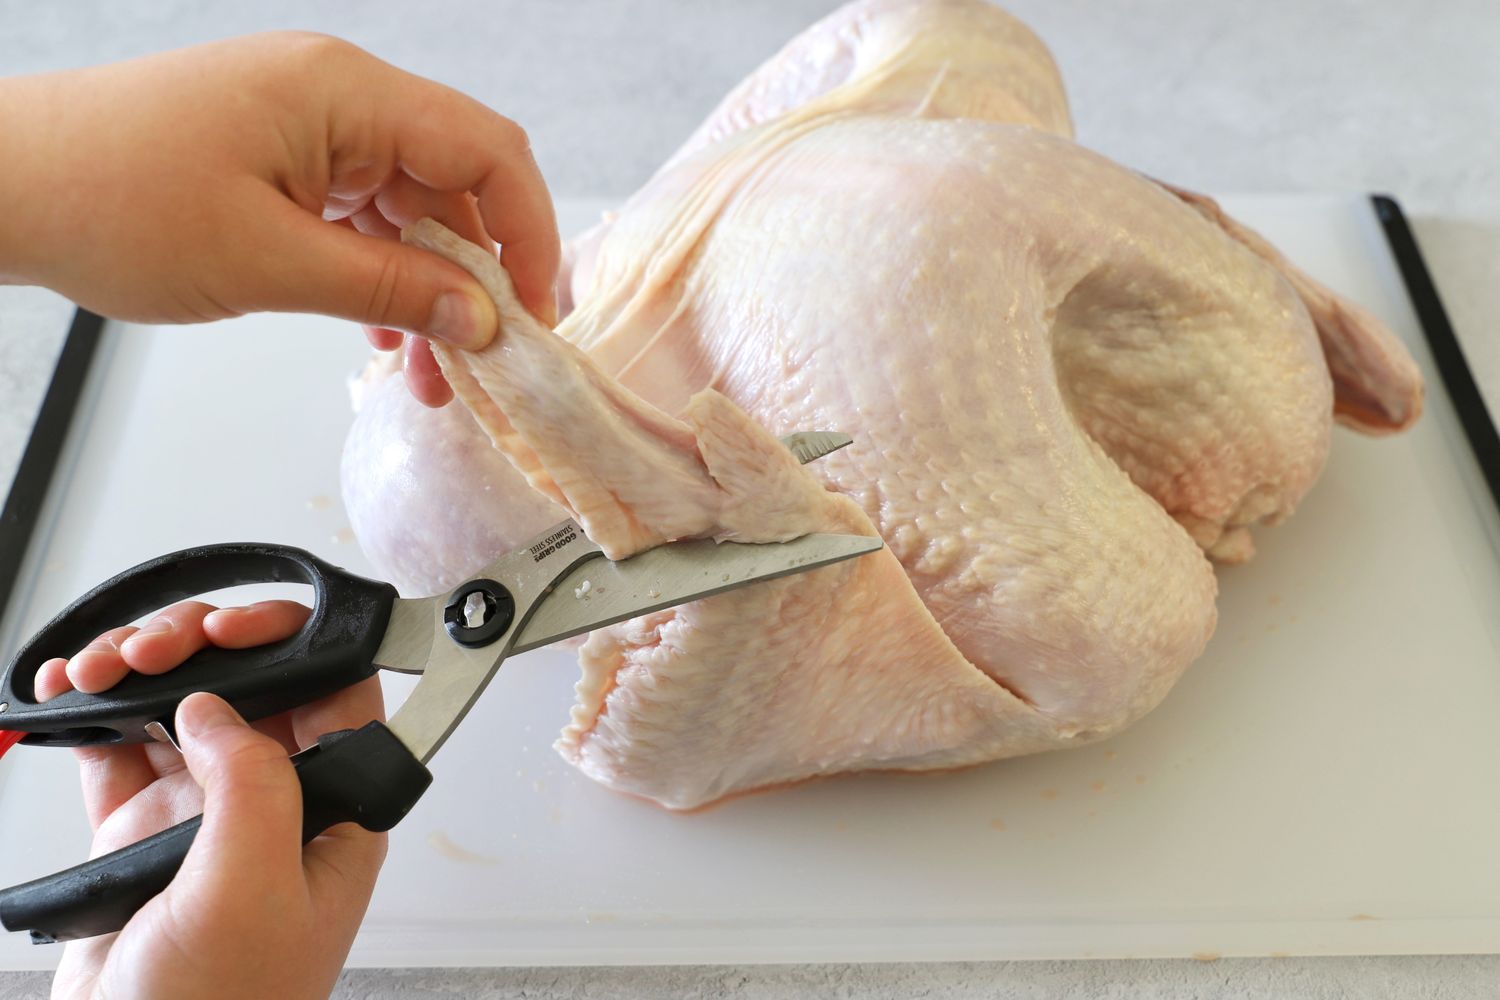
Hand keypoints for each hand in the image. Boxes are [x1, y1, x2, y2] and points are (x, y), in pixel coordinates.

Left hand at [0, 32, 559, 406]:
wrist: (6, 185)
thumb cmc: (113, 199)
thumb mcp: (268, 262)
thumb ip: (389, 290)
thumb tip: (480, 320)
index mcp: (345, 93)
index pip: (487, 150)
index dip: (529, 234)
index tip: (534, 317)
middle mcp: (341, 99)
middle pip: (457, 186)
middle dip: (480, 280)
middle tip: (484, 365)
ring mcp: (314, 129)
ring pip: (414, 212)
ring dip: (431, 293)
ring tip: (428, 376)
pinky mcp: (288, 161)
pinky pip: (368, 218)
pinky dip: (385, 277)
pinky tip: (381, 336)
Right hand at [38, 600, 385, 999]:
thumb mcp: (252, 890)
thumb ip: (253, 786)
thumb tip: (219, 710)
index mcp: (331, 813)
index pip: (337, 695)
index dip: (293, 643)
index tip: (234, 628)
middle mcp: (276, 805)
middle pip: (253, 686)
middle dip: (199, 647)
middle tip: (152, 650)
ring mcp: (204, 815)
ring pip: (180, 706)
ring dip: (138, 671)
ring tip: (99, 672)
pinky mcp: (141, 833)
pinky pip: (119, 748)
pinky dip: (91, 712)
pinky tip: (68, 696)